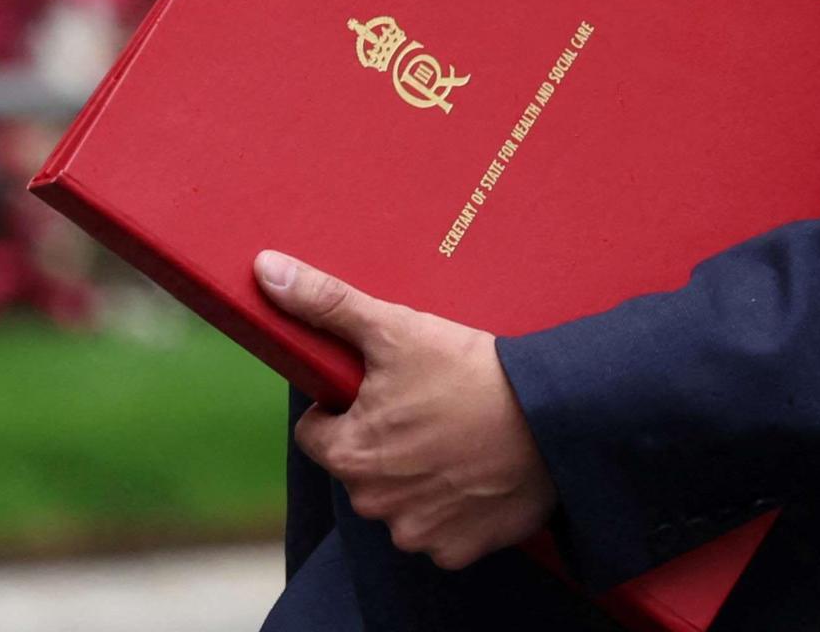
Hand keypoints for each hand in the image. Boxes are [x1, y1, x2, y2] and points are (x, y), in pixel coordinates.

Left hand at [262, 248, 559, 569]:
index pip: (317, 433)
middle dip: (382, 442)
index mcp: (349, 454)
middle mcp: (374, 504)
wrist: (555, 418)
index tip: (380, 389)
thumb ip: (325, 303)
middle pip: (359, 468)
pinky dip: (453, 506)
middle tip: (425, 407)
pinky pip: (440, 530)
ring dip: (416, 477)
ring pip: (399, 501)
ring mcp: (418, 533)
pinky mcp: (459, 550)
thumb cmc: (469, 373)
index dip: (343, 406)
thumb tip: (264, 269)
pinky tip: (476, 471)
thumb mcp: (393, 327)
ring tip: (455, 437)